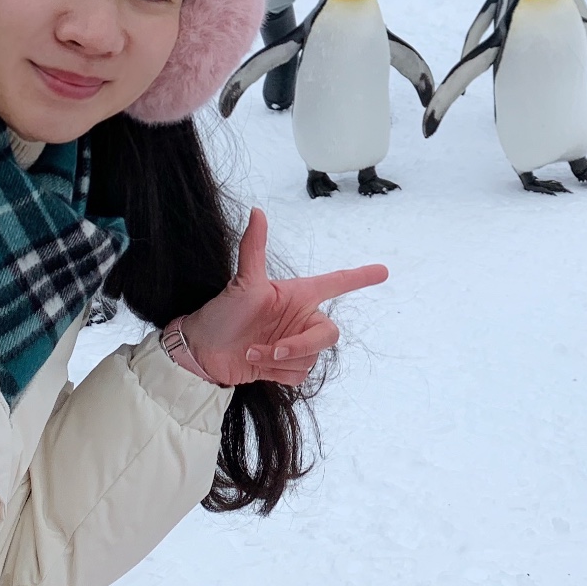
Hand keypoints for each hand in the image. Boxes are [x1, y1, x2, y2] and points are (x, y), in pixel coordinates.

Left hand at [170, 208, 385, 385]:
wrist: (202, 352)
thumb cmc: (221, 312)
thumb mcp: (241, 282)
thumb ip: (254, 248)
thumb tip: (257, 211)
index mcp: (297, 295)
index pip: (336, 283)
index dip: (360, 277)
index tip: (384, 271)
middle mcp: (301, 318)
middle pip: (328, 334)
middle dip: (302, 344)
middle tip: (275, 348)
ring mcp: (295, 343)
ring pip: (312, 358)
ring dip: (280, 360)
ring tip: (253, 352)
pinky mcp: (287, 366)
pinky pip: (301, 375)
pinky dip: (279, 374)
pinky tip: (259, 365)